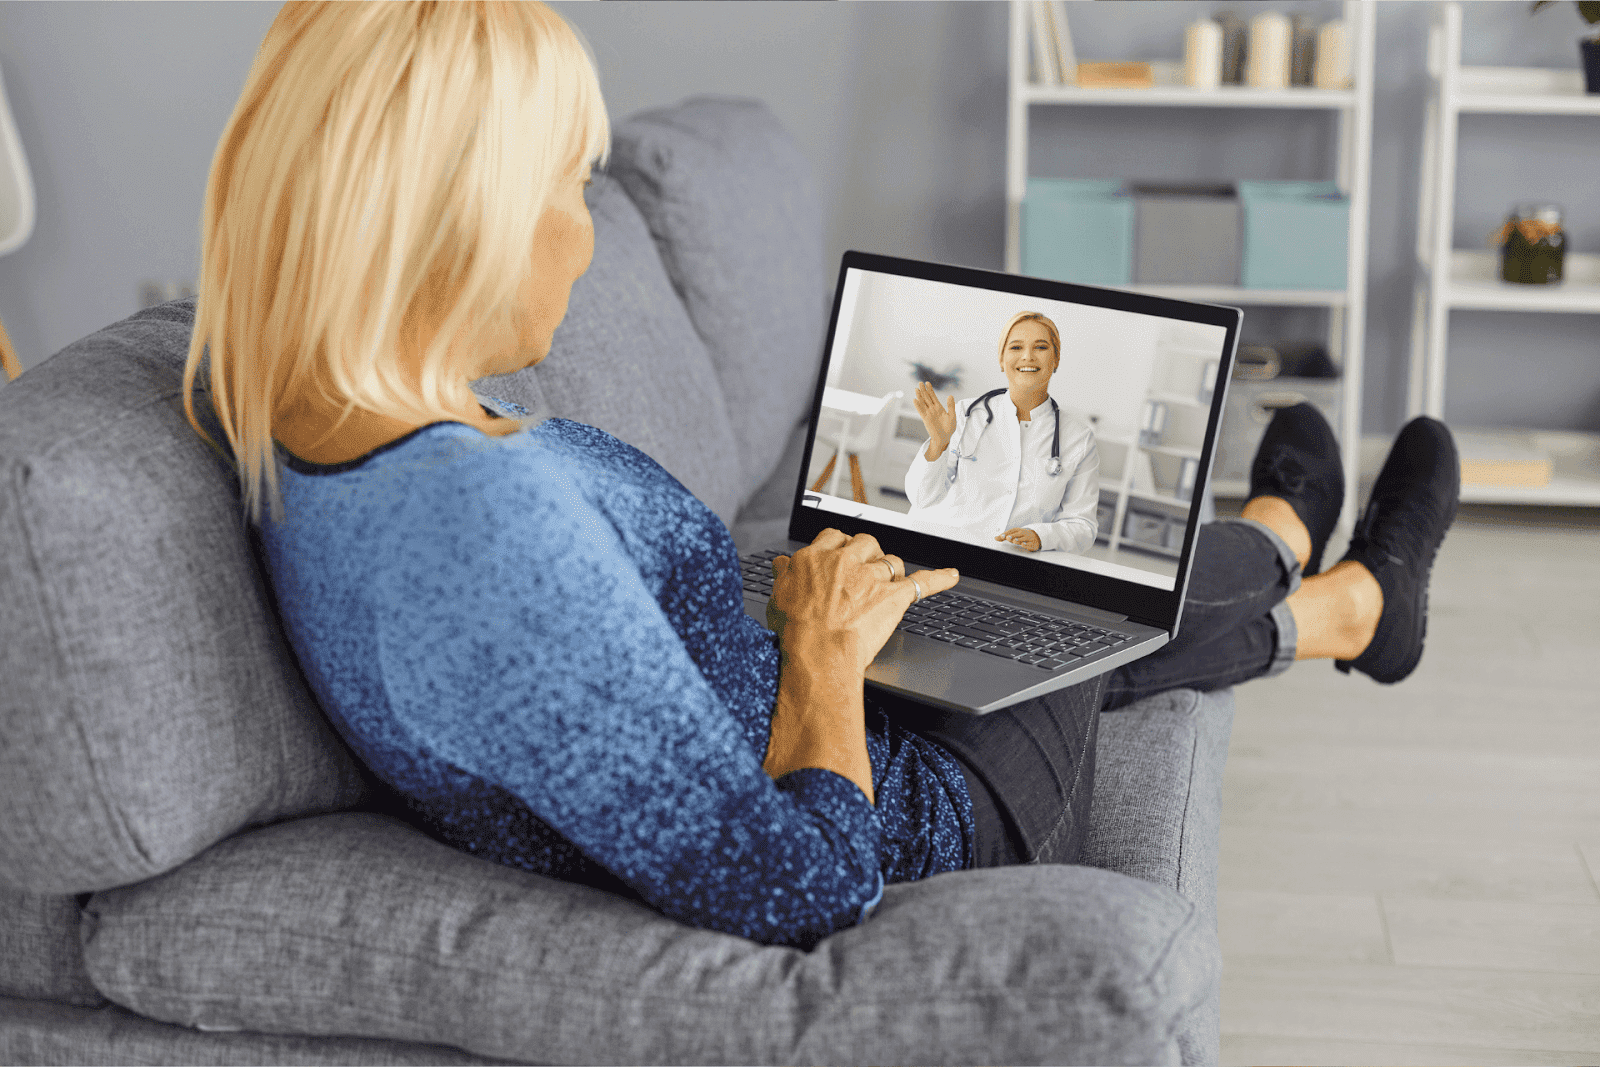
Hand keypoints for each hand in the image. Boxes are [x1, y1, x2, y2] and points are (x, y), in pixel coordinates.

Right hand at [767, 528, 959, 674]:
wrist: (817, 653)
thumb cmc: (795, 631)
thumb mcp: (779, 595)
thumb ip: (784, 573)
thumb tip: (784, 563)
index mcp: (816, 557)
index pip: (834, 537)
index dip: (841, 547)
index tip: (842, 556)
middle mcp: (846, 561)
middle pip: (866, 542)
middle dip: (868, 554)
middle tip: (865, 571)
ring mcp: (872, 577)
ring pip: (891, 561)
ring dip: (891, 571)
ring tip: (887, 586)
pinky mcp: (894, 596)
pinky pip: (923, 582)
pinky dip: (939, 579)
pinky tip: (951, 575)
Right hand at [912, 381, 956, 456]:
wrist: (944, 438)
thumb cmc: (949, 428)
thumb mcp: (952, 416)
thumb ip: (951, 406)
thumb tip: (950, 395)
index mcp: (939, 408)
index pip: (933, 397)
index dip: (930, 390)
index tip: (927, 383)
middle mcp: (933, 410)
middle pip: (927, 398)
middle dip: (924, 390)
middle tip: (920, 383)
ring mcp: (929, 414)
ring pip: (923, 403)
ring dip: (919, 396)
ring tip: (916, 389)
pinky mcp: (926, 419)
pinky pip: (921, 411)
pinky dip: (918, 406)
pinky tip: (915, 400)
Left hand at [997, 527, 1041, 551]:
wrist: (1035, 537)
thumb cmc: (1022, 536)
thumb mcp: (1013, 535)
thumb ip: (1004, 536)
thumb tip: (995, 538)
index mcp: (1018, 530)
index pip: (1012, 531)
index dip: (1006, 533)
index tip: (1001, 536)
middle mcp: (1023, 534)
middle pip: (1018, 534)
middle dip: (1013, 536)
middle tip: (1008, 538)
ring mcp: (1028, 538)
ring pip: (1023, 539)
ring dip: (1019, 540)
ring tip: (1015, 541)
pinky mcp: (1032, 544)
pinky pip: (1029, 544)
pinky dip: (1026, 545)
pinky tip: (1023, 544)